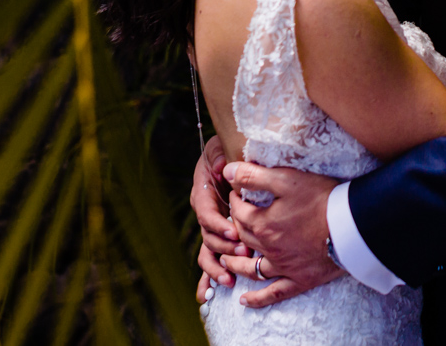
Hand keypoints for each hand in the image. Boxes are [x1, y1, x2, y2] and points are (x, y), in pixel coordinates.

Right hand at [191, 135, 243, 298]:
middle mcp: (204, 213)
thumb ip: (219, 157)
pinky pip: (211, 258)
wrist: (228, 154)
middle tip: (243, 254)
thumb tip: (222, 167)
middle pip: (208, 237)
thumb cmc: (226, 151)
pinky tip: (206, 296)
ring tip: (228, 280)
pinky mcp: (219, 236)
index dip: (219, 224)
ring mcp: (211, 227)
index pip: (207, 213)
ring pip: (208, 252)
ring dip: (217, 267)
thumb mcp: (221, 149)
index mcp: (202, 194)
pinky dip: (208, 277)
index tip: (234, 231)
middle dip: (224, 248)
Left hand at [218, 161, 342, 306]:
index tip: (235, 194)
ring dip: (236, 264)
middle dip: (233, 228)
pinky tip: (245, 301)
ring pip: (251, 268)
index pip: (239, 212)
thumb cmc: (322, 199)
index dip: (234, 201)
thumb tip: (228, 171)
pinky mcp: (299, 279)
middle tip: (232, 222)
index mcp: (263, 223)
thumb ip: (255, 176)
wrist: (352, 226)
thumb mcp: (288, 179)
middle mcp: (268, 248)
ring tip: (227, 261)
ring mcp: (283, 266)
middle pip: (243, 238)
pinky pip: (274, 292)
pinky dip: (258, 298)